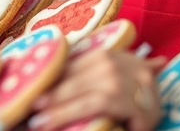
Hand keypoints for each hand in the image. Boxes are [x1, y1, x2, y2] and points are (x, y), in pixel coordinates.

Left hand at [29, 50, 166, 130]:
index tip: (32, 86)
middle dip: (54, 92)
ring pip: (91, 92)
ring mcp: (138, 83)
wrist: (149, 128)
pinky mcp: (143, 107)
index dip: (54, 75)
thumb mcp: (103, 90)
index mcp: (115, 56)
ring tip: (38, 120)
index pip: (79, 61)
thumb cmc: (126, 111)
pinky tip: (59, 123)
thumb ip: (84, 82)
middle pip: (83, 75)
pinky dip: (76, 114)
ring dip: (61, 107)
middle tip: (30, 106)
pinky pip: (103, 106)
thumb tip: (43, 85)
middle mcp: (128, 64)